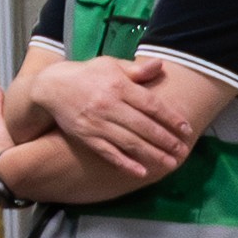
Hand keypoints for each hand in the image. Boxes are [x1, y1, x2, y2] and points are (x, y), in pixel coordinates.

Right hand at [65, 56, 221, 176]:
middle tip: (183, 151)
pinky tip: (141, 172)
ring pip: (129, 142)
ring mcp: (96, 123)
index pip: (150, 104)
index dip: (170, 118)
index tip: (186, 129)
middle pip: (143, 126)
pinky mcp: (86, 137)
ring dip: (152, 154)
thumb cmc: (87, 75)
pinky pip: (108, 153)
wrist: (51, 87)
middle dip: (166, 140)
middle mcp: (108, 105)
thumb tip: (160, 65)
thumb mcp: (110, 65)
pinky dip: (125, 163)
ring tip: (170, 164)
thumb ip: (136, 70)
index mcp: (118, 86)